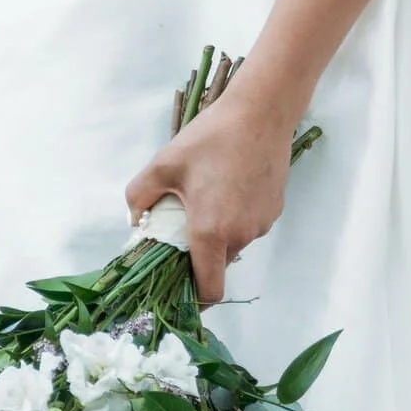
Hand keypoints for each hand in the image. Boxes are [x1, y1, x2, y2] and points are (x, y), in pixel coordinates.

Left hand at [125, 82, 296, 306]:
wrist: (262, 111)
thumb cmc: (211, 138)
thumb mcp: (164, 163)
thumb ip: (139, 196)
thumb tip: (135, 220)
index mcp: (211, 232)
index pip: (209, 291)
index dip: (193, 300)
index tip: (178, 289)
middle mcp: (240, 235)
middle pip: (218, 264)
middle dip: (199, 254)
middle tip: (183, 224)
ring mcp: (261, 223)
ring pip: (234, 242)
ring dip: (219, 232)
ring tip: (208, 194)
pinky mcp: (275, 209)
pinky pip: (249, 224)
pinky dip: (236, 216)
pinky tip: (229, 184)